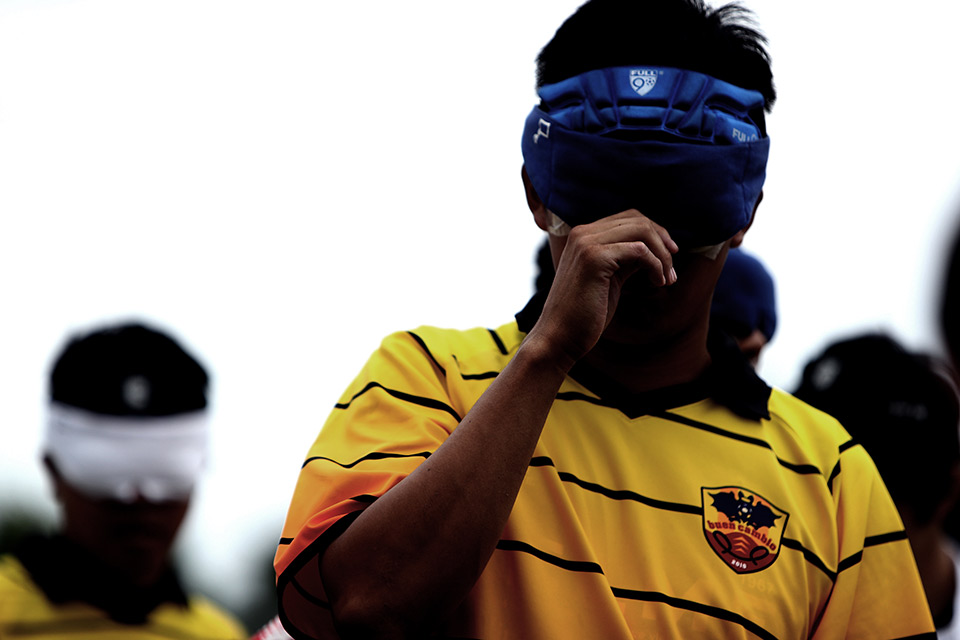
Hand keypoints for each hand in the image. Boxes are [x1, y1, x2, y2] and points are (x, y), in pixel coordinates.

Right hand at [527, 209, 677, 368]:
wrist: (559, 337)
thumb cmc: (584, 314)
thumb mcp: (609, 278)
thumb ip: (625, 258)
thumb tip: (656, 247)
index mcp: (584, 235)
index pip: (629, 217)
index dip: (655, 233)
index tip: (670, 255)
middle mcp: (583, 233)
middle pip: (638, 219)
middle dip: (663, 242)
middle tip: (671, 270)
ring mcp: (586, 243)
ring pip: (641, 231)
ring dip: (662, 256)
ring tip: (667, 280)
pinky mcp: (594, 258)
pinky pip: (639, 251)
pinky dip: (656, 266)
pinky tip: (658, 283)